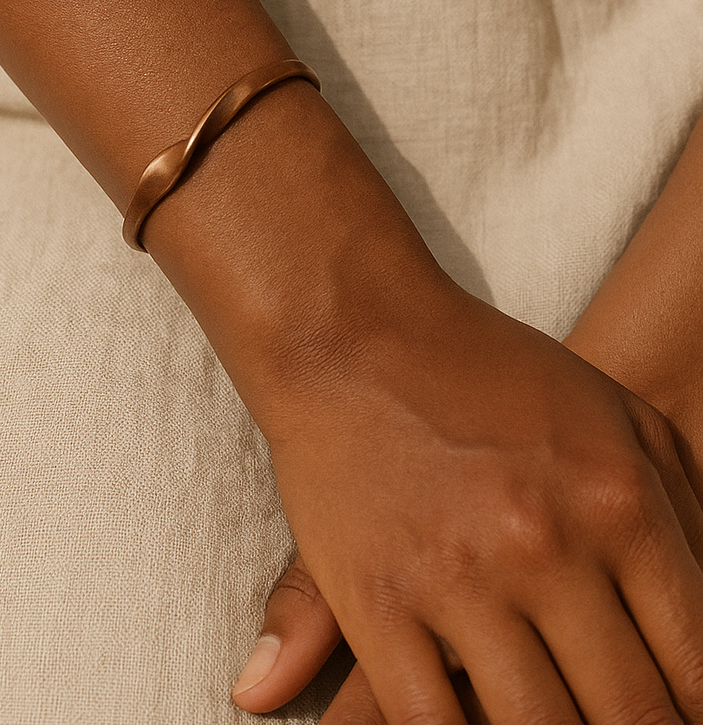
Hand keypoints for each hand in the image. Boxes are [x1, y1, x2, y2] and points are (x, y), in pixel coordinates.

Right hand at [229, 282, 702, 724]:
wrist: (351, 332)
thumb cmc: (484, 367)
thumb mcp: (612, 412)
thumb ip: (683, 510)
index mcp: (617, 504)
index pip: (701, 672)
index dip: (697, 720)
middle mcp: (544, 549)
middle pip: (632, 719)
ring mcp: (456, 579)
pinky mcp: (377, 599)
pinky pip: (429, 724)